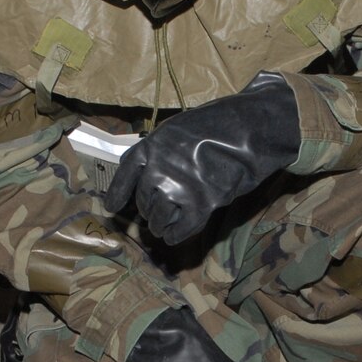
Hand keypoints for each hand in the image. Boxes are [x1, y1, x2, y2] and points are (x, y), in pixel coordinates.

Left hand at [105, 73, 300, 244]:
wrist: (249, 129)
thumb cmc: (216, 125)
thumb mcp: (177, 129)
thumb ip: (159, 150)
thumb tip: (144, 173)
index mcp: (151, 147)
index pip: (125, 175)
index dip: (117, 194)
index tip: (112, 208)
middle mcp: (158, 170)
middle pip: (143, 201)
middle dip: (148, 210)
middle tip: (155, 214)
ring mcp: (178, 189)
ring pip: (158, 219)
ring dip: (159, 226)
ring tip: (162, 228)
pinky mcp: (201, 205)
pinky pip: (180, 229)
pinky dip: (175, 235)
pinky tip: (173, 237)